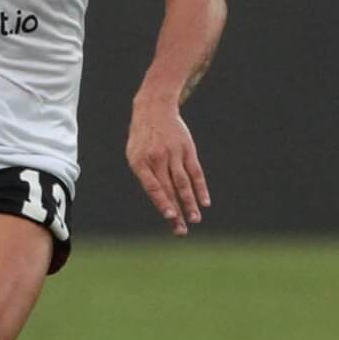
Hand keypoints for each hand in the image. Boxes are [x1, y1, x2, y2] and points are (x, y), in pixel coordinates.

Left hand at [127, 92, 209, 236]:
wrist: (154, 108)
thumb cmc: (142, 137)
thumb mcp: (134, 154)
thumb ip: (145, 176)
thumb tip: (161, 201)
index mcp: (140, 162)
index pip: (153, 186)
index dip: (162, 201)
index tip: (169, 215)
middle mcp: (158, 158)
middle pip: (169, 189)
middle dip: (176, 211)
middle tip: (181, 230)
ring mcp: (174, 153)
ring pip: (184, 183)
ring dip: (190, 203)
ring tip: (195, 219)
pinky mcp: (187, 150)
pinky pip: (195, 172)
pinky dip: (200, 188)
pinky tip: (204, 202)